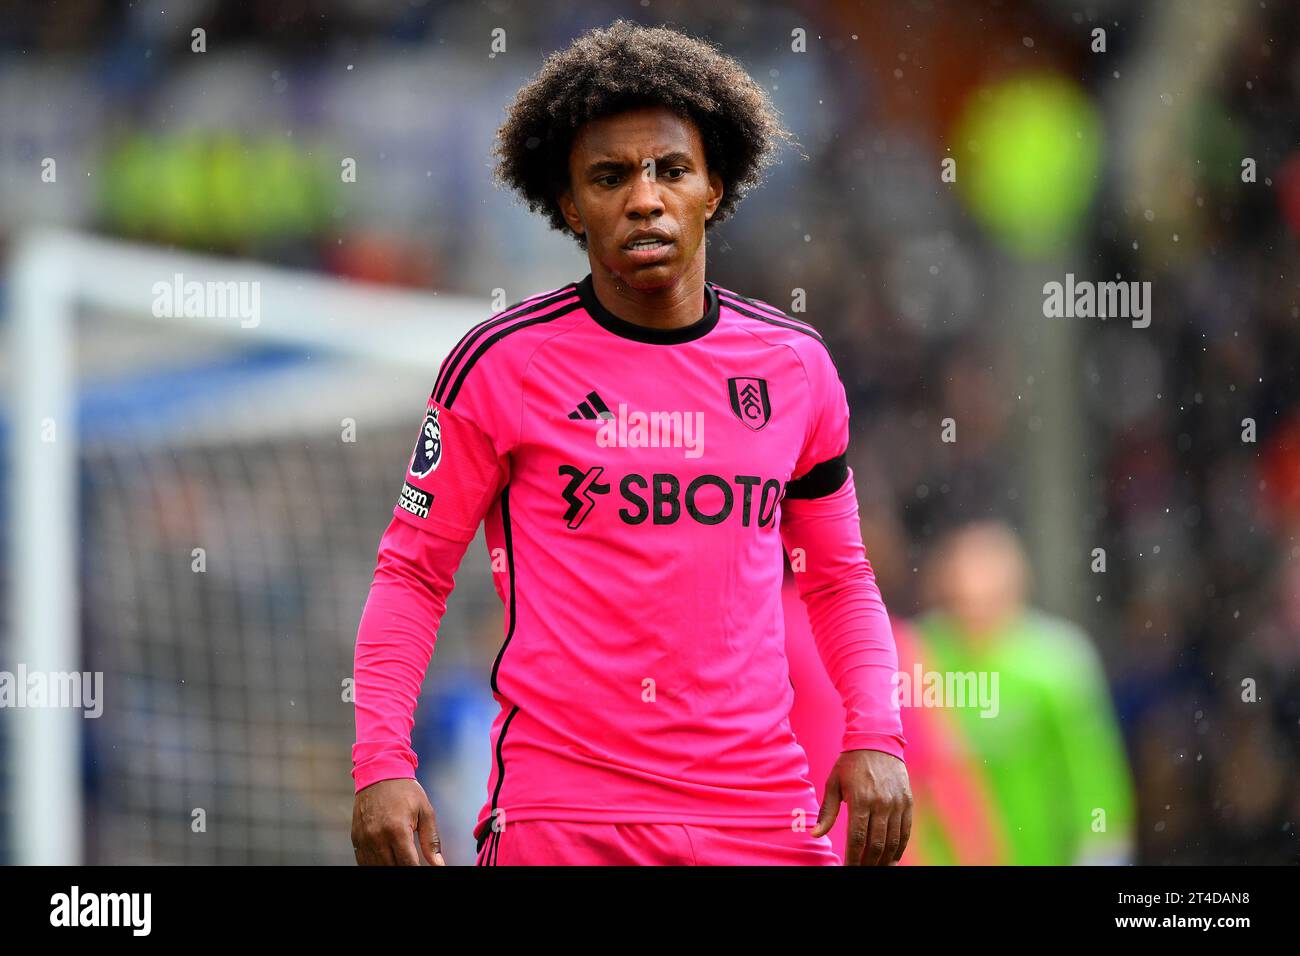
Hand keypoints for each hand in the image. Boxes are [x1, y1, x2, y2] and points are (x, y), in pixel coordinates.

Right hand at [351, 778, 445, 865]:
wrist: (380, 772)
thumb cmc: (405, 790)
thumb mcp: (425, 812)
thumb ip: (431, 841)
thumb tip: (438, 864)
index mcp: (397, 830)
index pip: (408, 864)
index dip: (417, 870)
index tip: (424, 868)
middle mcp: (378, 837)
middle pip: (392, 867)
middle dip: (405, 868)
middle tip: (413, 863)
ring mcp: (364, 839)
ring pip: (377, 867)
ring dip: (391, 867)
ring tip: (401, 861)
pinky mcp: (356, 838)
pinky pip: (364, 861)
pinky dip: (375, 864)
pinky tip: (386, 860)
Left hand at [811, 749, 911, 865]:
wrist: (877, 741)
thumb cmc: (851, 763)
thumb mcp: (834, 783)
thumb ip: (827, 811)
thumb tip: (815, 834)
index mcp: (861, 800)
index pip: (857, 838)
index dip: (854, 857)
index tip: (849, 868)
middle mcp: (881, 804)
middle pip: (877, 844)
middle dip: (869, 862)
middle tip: (862, 871)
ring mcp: (897, 804)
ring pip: (893, 841)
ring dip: (884, 859)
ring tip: (876, 868)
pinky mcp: (907, 802)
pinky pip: (906, 831)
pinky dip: (899, 847)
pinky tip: (892, 858)